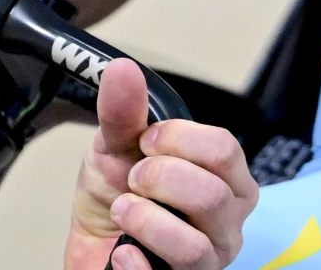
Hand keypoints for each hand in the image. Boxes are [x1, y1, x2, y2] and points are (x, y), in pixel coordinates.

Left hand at [65, 60, 257, 269]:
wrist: (92, 248)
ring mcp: (209, 261)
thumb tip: (123, 69)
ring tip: (123, 211)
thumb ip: (124, 112)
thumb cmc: (118, 196)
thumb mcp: (115, 146)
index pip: (224, 149)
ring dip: (145, 220)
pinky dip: (134, 262)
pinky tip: (122, 251)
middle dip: (159, 178)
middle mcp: (228, 223)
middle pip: (212, 195)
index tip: (147, 141)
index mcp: (226, 179)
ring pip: (194, 246)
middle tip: (134, 178)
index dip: (177, 139)